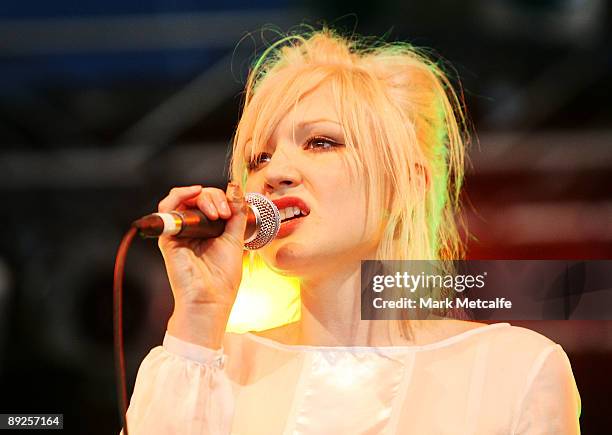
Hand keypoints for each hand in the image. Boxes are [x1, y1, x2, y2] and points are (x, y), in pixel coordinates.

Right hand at [157, 183, 247, 347]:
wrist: (210, 299)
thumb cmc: (223, 278)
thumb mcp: (235, 240)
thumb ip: (236, 214)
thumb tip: (236, 189)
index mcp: (210, 230)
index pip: (212, 201)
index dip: (224, 199)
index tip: (233, 211)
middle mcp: (193, 229)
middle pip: (199, 197)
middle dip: (215, 198)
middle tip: (225, 213)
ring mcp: (180, 232)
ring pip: (185, 198)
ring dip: (202, 197)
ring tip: (215, 210)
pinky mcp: (168, 236)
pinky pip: (167, 208)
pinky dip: (180, 195)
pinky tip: (195, 192)